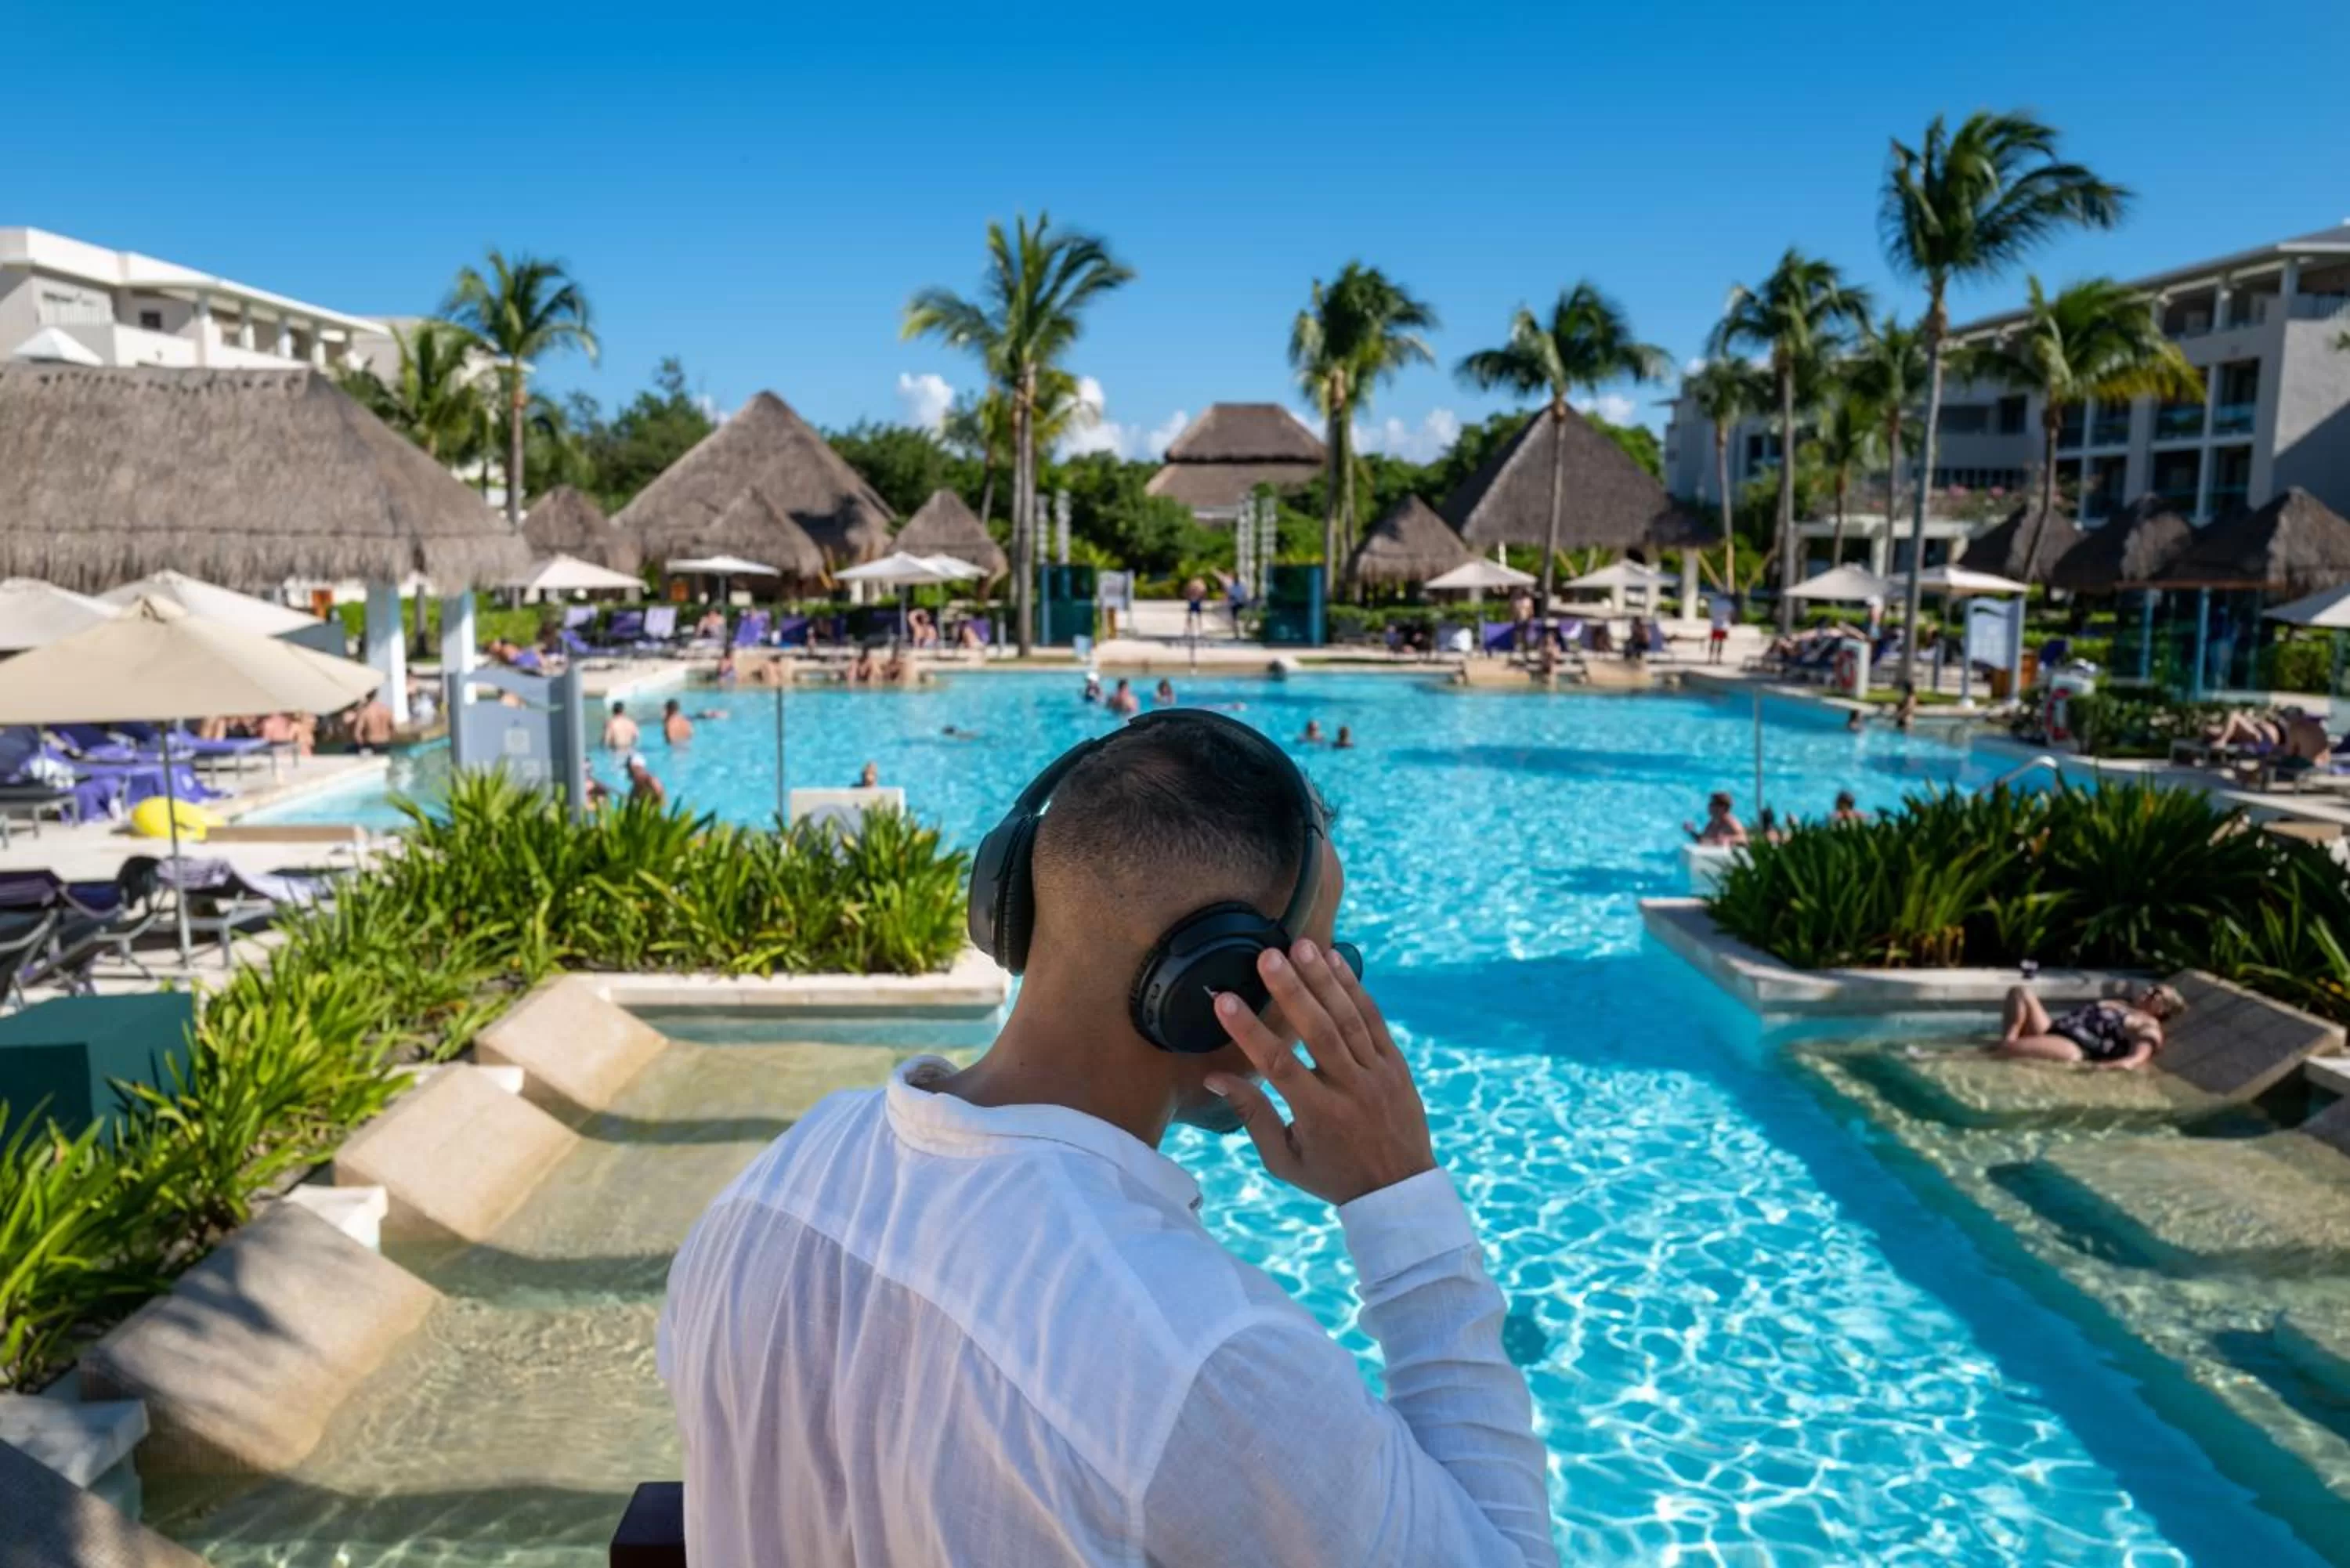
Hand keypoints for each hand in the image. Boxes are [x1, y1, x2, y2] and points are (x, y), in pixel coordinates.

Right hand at [1204, 940, 1435, 1205]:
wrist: (1400, 1191)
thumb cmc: (1332, 1177)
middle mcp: (1350, 1090)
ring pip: (1349, 1019)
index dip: (1250, 1031)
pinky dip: (1355, 988)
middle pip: (1319, 1033)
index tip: (1224, 1000)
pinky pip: (1374, 1019)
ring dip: (1323, 980)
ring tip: (1300, 945)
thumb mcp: (1285, 1159)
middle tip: (1267, 956)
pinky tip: (1335, 960)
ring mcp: (1377, 1074)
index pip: (1280, 1065)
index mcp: (1319, 1115)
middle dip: (1291, 991)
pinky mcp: (1396, 1064)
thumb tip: (1215, 1076)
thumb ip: (1252, 1115)